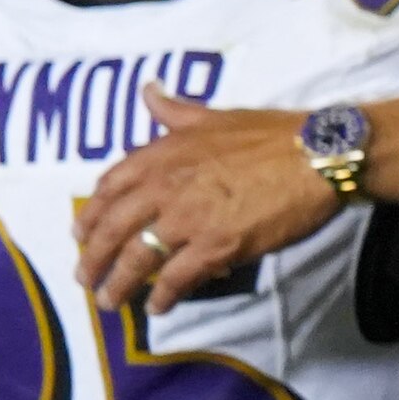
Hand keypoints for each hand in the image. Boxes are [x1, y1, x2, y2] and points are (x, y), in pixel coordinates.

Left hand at [76, 97, 338, 315]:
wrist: (316, 157)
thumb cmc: (271, 135)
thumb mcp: (214, 117)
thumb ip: (175, 111)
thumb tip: (148, 91)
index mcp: (162, 155)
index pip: (110, 187)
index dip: (92, 214)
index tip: (81, 233)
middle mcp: (165, 188)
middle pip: (114, 229)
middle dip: (93, 258)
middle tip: (84, 278)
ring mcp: (189, 219)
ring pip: (138, 258)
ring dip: (119, 284)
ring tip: (109, 301)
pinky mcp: (217, 246)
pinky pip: (178, 277)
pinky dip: (163, 295)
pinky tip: (157, 308)